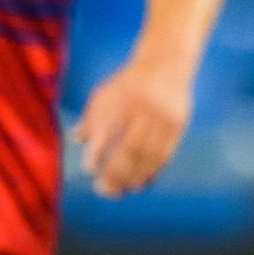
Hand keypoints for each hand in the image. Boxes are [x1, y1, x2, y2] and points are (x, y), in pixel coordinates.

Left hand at [71, 57, 193, 197]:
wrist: (166, 64)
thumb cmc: (130, 83)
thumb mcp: (104, 93)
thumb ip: (91, 117)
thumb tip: (76, 138)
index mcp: (120, 101)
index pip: (104, 134)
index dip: (96, 155)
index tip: (90, 170)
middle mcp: (142, 110)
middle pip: (128, 150)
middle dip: (115, 174)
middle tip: (103, 190)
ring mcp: (162, 118)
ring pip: (148, 155)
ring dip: (134, 177)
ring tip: (122, 190)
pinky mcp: (178, 125)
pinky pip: (165, 154)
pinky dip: (153, 171)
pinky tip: (142, 182)